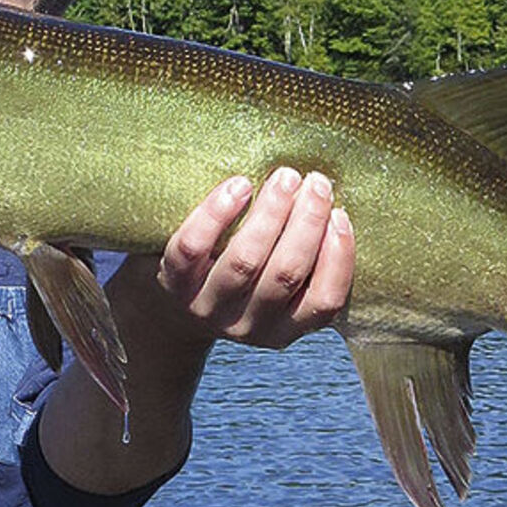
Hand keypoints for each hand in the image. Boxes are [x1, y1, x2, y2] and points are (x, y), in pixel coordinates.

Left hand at [154, 168, 353, 348]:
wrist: (165, 308)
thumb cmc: (237, 280)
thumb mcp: (272, 286)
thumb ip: (302, 261)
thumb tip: (332, 203)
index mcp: (284, 328)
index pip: (323, 303)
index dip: (338, 259)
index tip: (341, 213)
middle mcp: (248, 325)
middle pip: (284, 274)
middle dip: (307, 223)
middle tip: (317, 181)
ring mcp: (207, 308)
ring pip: (244, 262)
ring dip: (270, 214)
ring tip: (285, 177)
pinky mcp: (172, 284)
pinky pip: (191, 249)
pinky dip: (217, 214)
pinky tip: (238, 186)